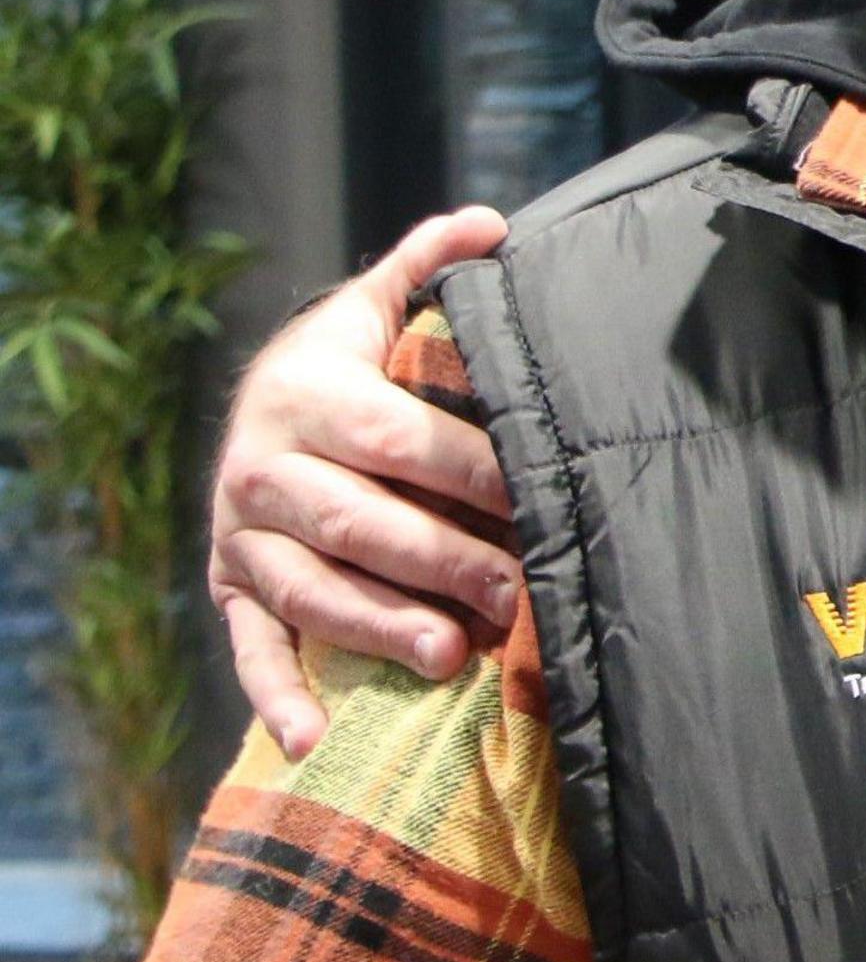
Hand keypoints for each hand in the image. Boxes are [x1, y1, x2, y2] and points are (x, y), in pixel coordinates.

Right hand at [209, 205, 520, 758]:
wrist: (260, 410)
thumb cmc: (348, 365)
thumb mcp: (376, 310)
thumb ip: (426, 267)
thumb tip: (488, 222)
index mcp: (305, 395)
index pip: (396, 437)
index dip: (468, 469)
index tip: (538, 495)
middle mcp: (260, 469)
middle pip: (354, 523)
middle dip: (438, 560)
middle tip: (514, 593)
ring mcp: (240, 538)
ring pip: (307, 590)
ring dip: (376, 628)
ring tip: (447, 658)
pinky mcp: (230, 591)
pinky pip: (250, 649)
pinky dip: (277, 696)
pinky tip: (312, 739)